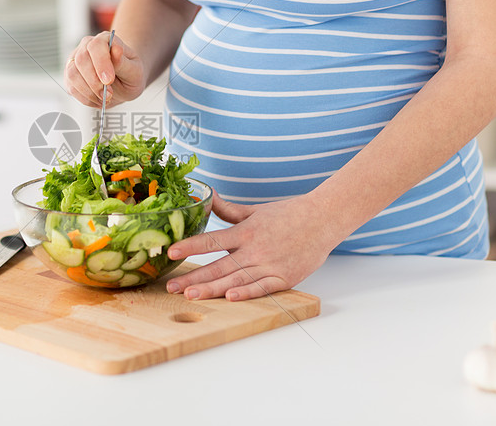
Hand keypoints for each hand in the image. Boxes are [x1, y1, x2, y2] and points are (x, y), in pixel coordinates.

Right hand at [64, 32, 144, 107]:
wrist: (123, 83)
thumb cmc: (130, 74)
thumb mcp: (134, 70)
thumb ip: (124, 62)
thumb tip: (116, 50)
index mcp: (105, 40)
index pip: (96, 45)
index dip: (101, 63)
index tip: (109, 80)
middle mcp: (86, 46)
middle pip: (81, 60)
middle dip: (94, 82)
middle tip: (108, 95)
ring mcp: (75, 60)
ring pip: (72, 74)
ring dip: (89, 92)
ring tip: (104, 99)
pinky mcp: (70, 76)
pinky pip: (71, 87)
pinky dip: (85, 98)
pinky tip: (97, 100)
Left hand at [165, 191, 338, 300]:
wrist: (324, 219)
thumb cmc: (288, 214)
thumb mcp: (255, 211)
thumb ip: (229, 210)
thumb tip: (209, 197)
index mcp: (246, 231)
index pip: (213, 241)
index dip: (191, 247)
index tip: (172, 252)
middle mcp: (255, 249)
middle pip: (219, 266)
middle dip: (194, 277)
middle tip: (171, 286)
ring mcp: (269, 264)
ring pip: (236, 280)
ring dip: (212, 289)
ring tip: (190, 295)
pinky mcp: (285, 278)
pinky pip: (262, 288)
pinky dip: (247, 293)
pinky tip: (230, 298)